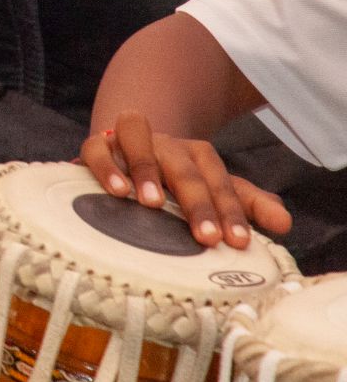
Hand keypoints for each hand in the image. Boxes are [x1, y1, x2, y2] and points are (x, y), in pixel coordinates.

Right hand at [80, 112, 290, 248]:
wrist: (128, 150)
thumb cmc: (173, 181)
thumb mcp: (211, 190)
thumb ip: (247, 204)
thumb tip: (285, 223)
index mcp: (196, 155)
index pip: (219, 178)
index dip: (231, 210)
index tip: (239, 242)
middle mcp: (165, 143)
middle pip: (184, 165)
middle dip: (198, 201)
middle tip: (207, 237)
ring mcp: (128, 140)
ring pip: (138, 139)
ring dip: (146, 168)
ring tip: (152, 203)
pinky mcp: (95, 144)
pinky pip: (96, 147)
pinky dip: (105, 165)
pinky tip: (115, 190)